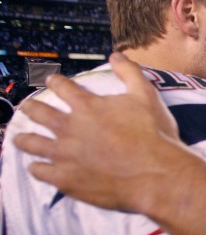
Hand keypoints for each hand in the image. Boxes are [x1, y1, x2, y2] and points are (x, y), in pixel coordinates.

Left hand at [13, 52, 180, 210]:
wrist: (156, 174)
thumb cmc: (154, 135)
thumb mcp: (147, 96)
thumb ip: (130, 72)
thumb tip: (116, 55)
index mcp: (87, 106)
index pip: (62, 87)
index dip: (55, 81)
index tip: (52, 81)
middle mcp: (70, 128)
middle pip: (39, 113)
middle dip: (30, 107)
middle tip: (27, 107)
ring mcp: (65, 155)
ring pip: (32, 143)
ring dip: (24, 139)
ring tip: (20, 138)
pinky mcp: (66, 179)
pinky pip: (40, 171)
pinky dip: (36, 167)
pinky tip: (36, 166)